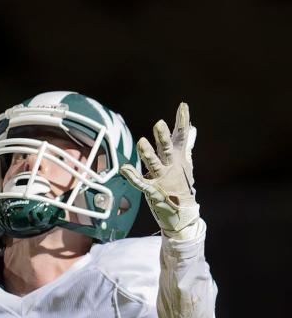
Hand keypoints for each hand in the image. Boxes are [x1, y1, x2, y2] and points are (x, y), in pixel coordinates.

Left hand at [120, 102, 200, 239]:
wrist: (183, 212)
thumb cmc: (181, 184)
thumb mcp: (185, 162)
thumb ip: (186, 144)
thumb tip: (192, 128)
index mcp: (178, 158)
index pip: (181, 136)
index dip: (182, 121)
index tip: (183, 106)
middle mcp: (171, 166)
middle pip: (166, 148)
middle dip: (162, 137)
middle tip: (159, 123)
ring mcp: (162, 179)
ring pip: (154, 164)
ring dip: (147, 153)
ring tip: (141, 141)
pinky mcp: (154, 191)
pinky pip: (141, 183)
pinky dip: (133, 176)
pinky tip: (124, 168)